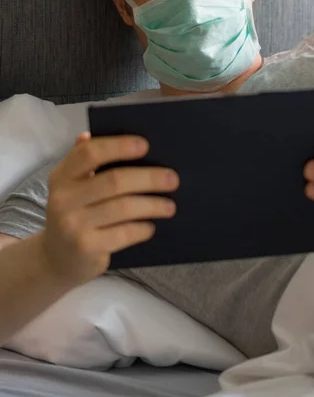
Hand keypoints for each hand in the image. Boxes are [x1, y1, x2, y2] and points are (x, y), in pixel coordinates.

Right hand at [40, 132, 178, 286]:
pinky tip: (151, 226)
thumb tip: (101, 135)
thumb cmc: (75, 215)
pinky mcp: (86, 248)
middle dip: (149, 178)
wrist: (57, 260)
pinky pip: (124, 233)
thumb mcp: (73, 188)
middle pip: (114, 180)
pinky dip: (143, 228)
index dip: (118, 146)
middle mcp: (63, 198)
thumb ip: (86, 162)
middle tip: (173, 179)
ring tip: (170, 206)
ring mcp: (73, 224)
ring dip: (153, 205)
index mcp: (62, 176)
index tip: (146, 145)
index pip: (89, 153)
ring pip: (124, 207)